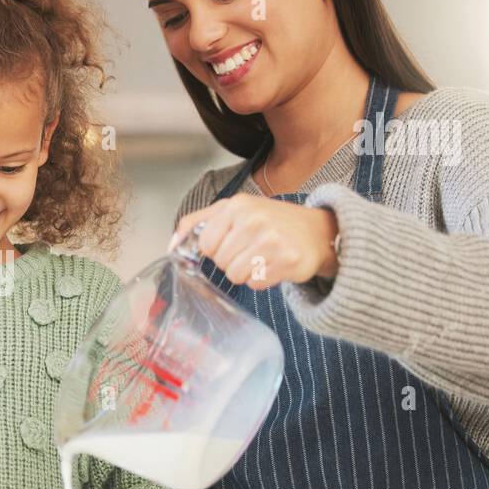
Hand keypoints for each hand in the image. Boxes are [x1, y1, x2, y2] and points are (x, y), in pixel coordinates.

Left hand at [169, 193, 339, 288]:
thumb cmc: (272, 222)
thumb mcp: (235, 210)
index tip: (232, 242)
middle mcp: (254, 219)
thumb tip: (172, 243)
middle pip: (220, 262)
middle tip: (253, 249)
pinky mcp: (287, 260)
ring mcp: (272, 239)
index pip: (205, 244)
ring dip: (247, 272)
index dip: (216, 248)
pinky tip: (275, 265)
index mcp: (237, 205)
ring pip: (235, 275)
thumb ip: (198, 222)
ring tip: (263, 257)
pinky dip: (262, 280)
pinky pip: (256, 284)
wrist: (317, 232)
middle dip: (233, 261)